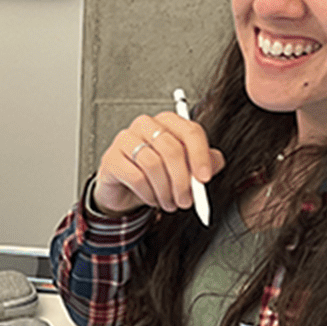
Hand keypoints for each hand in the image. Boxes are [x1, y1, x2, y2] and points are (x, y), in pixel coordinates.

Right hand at [94, 110, 225, 215]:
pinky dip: (148, 194)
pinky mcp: (111, 158)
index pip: (190, 131)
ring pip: (153, 165)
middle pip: (172, 149)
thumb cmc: (153, 173)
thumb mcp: (183, 168)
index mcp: (168, 122)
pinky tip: (152, 199)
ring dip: (165, 191)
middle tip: (187, 200)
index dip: (200, 156)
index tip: (204, 178)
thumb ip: (203, 162)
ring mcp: (126, 139)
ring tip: (169, 203)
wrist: (124, 189)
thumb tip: (215, 163)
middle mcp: (146, 125)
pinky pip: (136, 177)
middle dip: (182, 181)